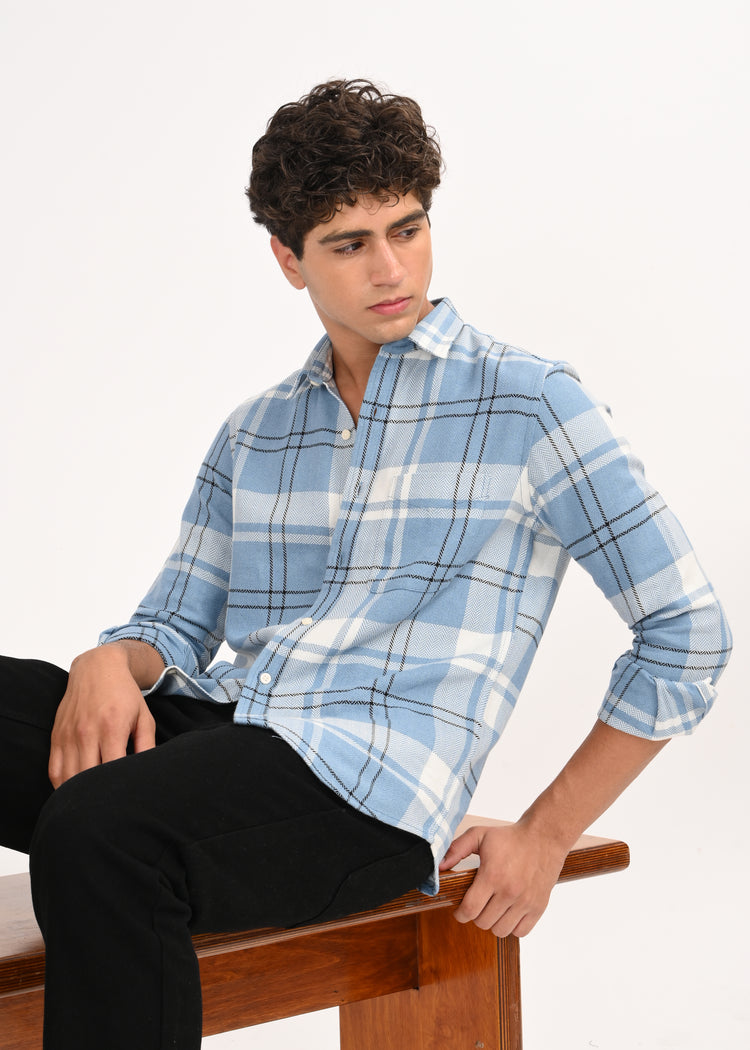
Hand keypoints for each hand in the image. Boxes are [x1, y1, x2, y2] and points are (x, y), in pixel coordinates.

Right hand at [48, 645, 156, 787]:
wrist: (98, 667)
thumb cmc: (125, 694)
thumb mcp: (144, 717)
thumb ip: (147, 746)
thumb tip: (149, 772)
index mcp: (112, 728)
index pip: (112, 770)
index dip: (119, 787)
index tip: (127, 794)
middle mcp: (87, 733)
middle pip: (88, 779)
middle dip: (99, 795)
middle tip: (111, 804)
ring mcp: (69, 736)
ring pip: (69, 779)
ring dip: (79, 794)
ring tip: (93, 801)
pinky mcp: (57, 737)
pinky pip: (54, 771)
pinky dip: (62, 786)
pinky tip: (74, 791)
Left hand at [439, 821, 567, 937]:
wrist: (543, 837)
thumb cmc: (510, 837)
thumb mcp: (479, 835)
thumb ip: (456, 849)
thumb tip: (439, 866)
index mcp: (492, 875)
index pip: (469, 910)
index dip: (460, 914)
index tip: (460, 910)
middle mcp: (509, 892)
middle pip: (483, 922)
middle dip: (476, 915)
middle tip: (478, 903)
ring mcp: (525, 902)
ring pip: (500, 931)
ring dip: (493, 922)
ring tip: (493, 908)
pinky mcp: (538, 907)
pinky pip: (520, 932)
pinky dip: (513, 926)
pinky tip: (509, 912)